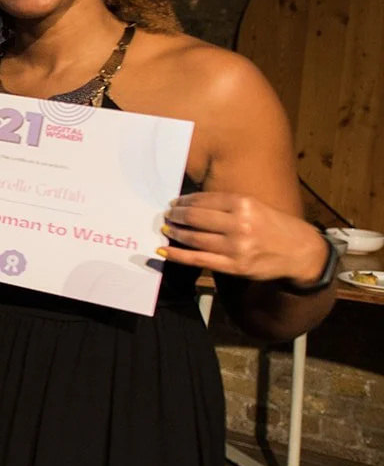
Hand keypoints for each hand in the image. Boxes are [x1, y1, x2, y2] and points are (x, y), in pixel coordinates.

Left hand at [160, 192, 330, 285]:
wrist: (301, 252)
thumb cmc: (275, 227)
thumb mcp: (256, 207)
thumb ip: (227, 205)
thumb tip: (192, 203)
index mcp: (244, 204)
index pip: (204, 200)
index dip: (184, 201)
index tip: (175, 202)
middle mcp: (240, 224)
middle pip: (196, 217)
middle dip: (176, 215)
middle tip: (167, 215)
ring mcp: (237, 247)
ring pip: (194, 238)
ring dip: (174, 232)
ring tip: (165, 228)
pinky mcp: (235, 266)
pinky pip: (198, 260)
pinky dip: (178, 255)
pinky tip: (164, 250)